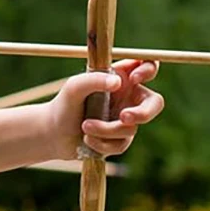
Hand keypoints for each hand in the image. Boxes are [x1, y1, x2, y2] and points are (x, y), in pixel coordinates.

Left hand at [49, 59, 164, 159]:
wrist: (54, 134)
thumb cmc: (65, 104)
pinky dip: (102, 143)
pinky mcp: (121, 140)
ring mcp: (126, 120)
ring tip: (84, 127)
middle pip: (155, 103)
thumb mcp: (74, 87)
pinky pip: (121, 144)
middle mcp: (128, 98)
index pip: (146, 66)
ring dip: (105, 129)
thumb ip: (93, 80)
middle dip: (143, 113)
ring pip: (131, 128)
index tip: (134, 78)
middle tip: (124, 117)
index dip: (148, 69)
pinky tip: (86, 139)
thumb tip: (117, 83)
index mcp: (121, 78)